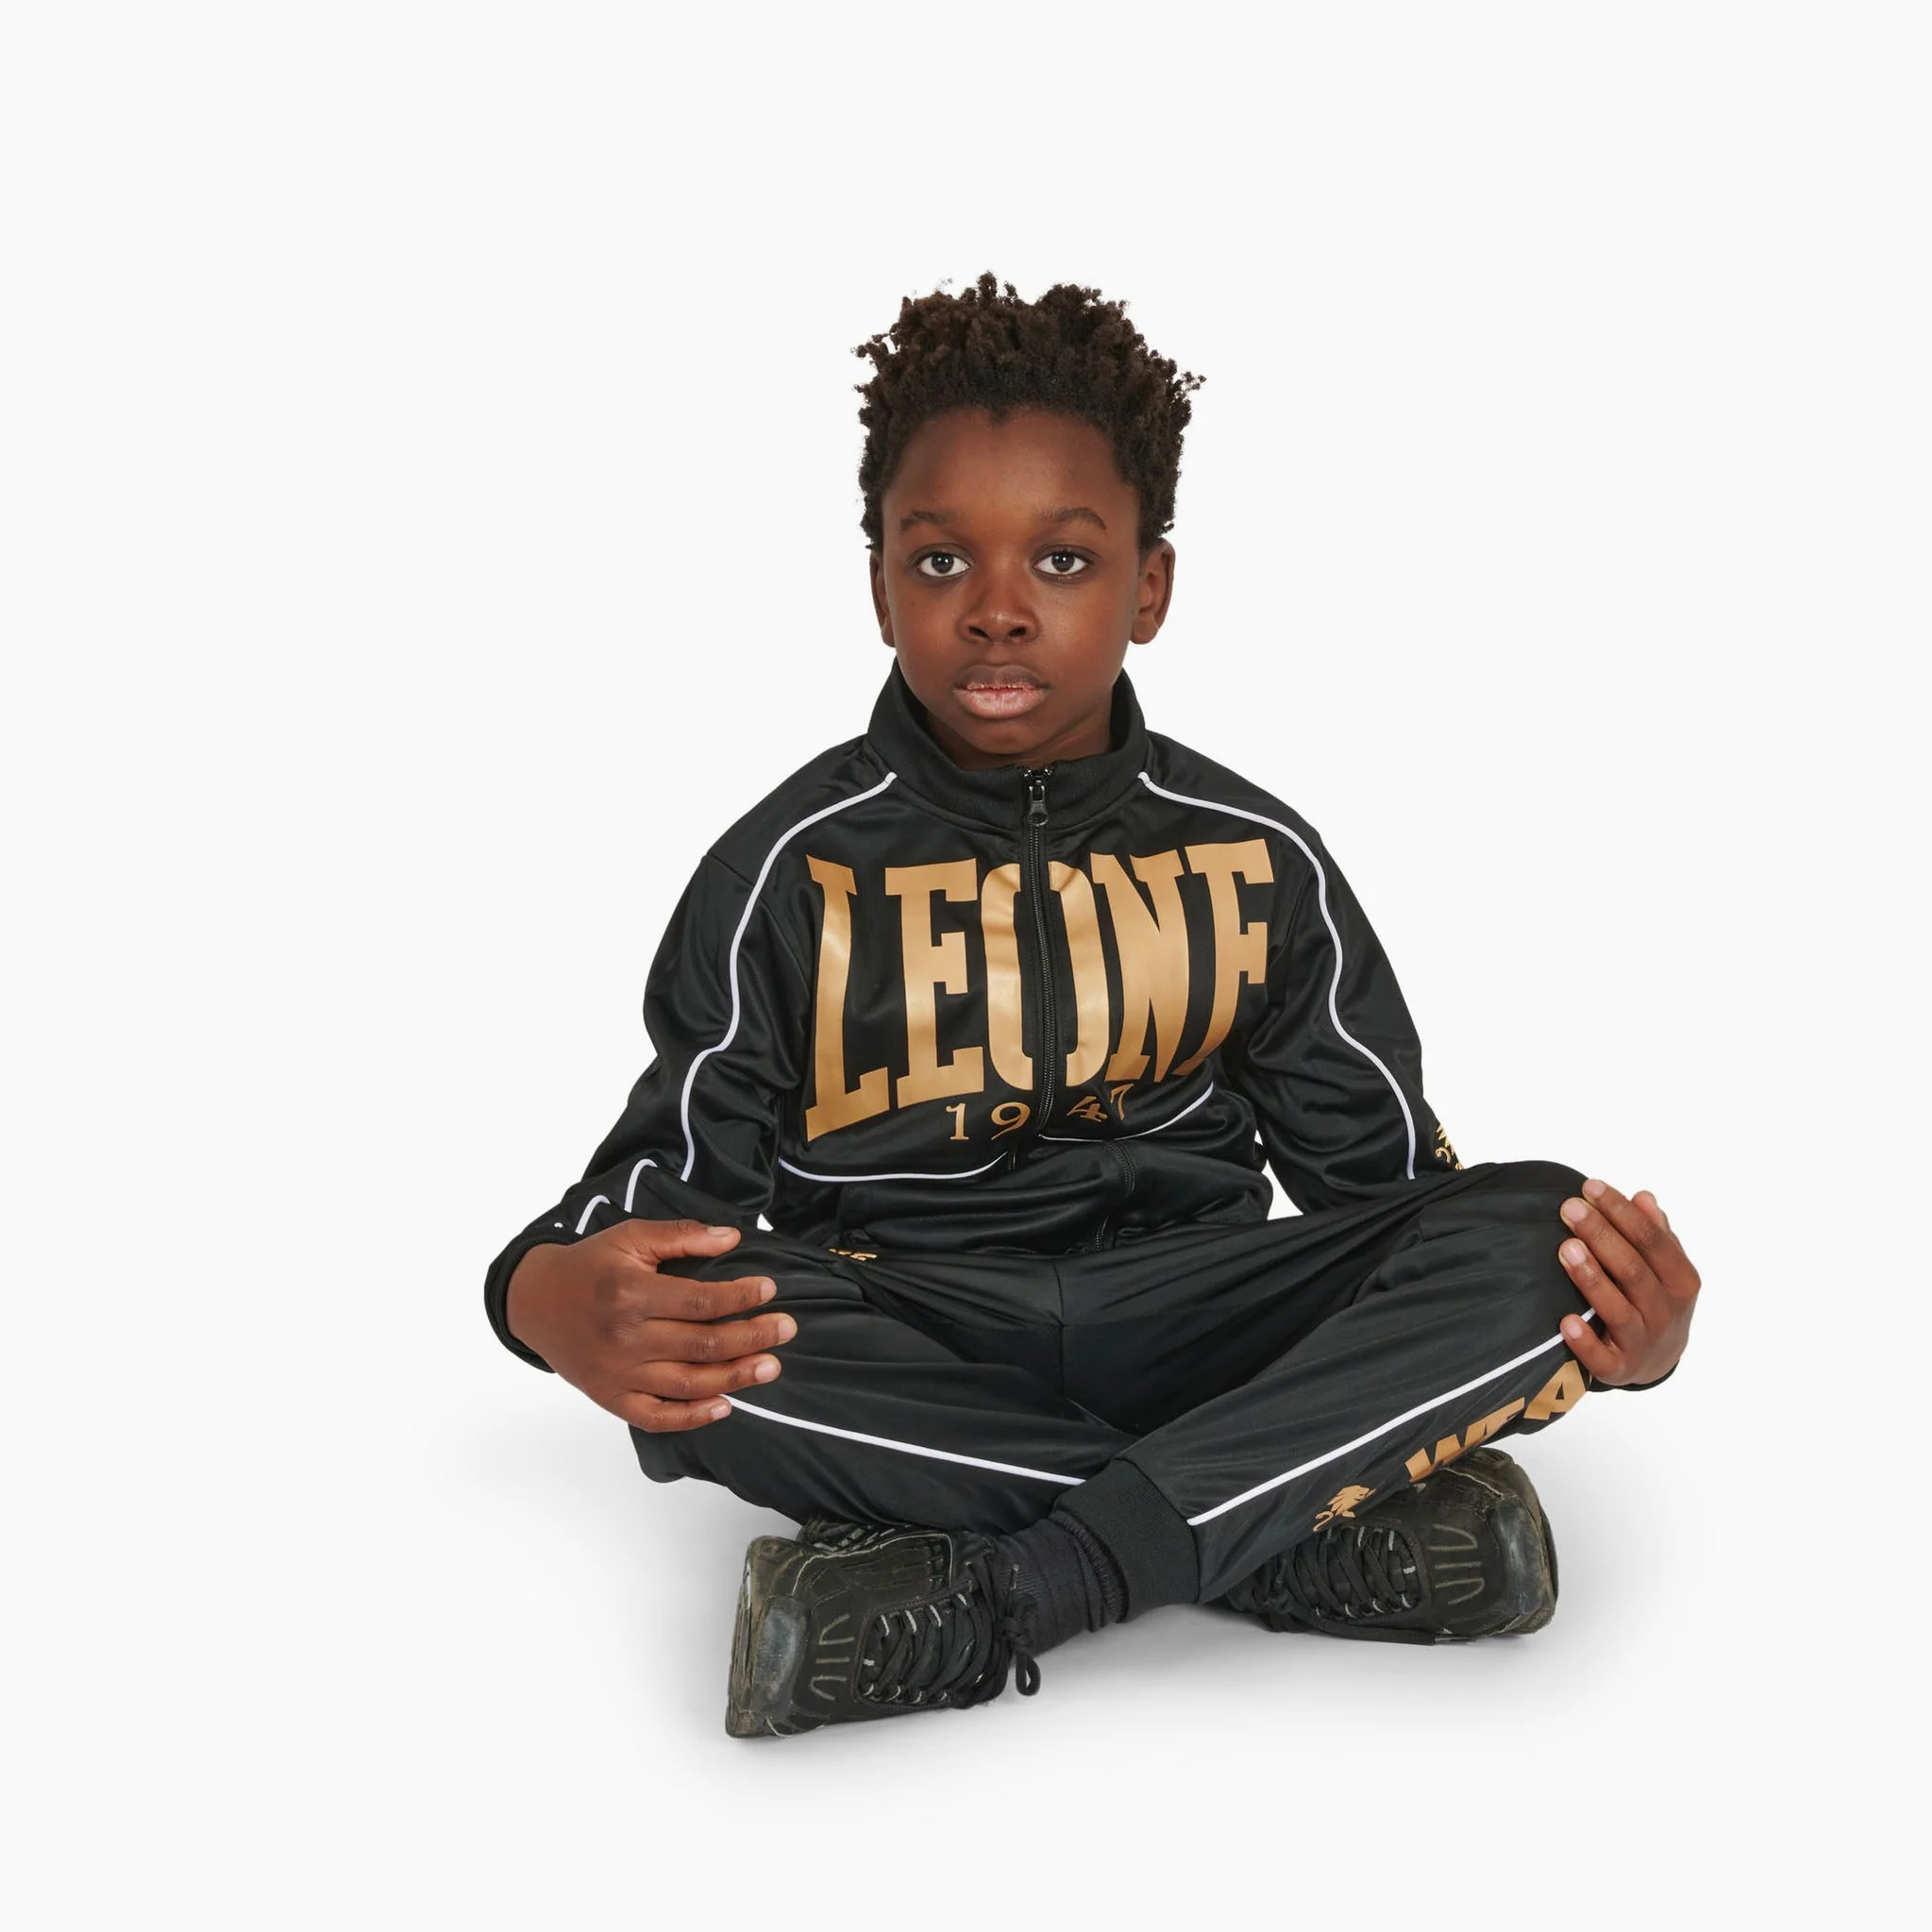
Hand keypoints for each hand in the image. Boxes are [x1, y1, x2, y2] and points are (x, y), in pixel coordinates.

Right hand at [505, 1219, 793, 1430]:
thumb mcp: (631, 1237)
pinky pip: (656, 1417)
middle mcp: (626, 1339)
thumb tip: (732, 1238)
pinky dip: (692, 1417)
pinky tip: (724, 1406)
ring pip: (687, 1384)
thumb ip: (681, 1236)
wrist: (535, 1302)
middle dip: (752, 1337)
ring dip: (735, 1378)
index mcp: (631, 1295)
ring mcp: (618, 1374)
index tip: (770, 1290)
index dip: (740, 1297)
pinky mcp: (611, 1398)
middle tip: (787, 1329)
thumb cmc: (590, 1266)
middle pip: (702, 1345)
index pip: (700, 1301)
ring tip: (770, 1367)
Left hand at [1555, 1179, 1700, 1386]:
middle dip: (1601, 1236)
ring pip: (1618, 1310)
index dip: (1622, 1212)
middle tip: (1570, 1208)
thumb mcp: (1665, 1267)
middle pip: (1633, 1270)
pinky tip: (1565, 1320)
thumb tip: (1643, 1196)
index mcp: (1682, 1281)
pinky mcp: (1620, 1370)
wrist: (1658, 1360)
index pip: (1652, 1240)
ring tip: (1565, 1248)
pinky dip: (1585, 1342)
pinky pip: (1602, 1359)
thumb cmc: (1655, 1298)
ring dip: (1591, 1278)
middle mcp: (1667, 1312)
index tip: (1590, 1187)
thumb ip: (1654, 1233)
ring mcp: (1644, 1343)